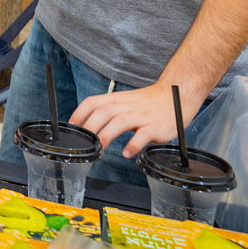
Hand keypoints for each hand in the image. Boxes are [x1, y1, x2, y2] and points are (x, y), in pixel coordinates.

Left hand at [69, 81, 204, 159]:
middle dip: (90, 126)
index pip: (93, 102)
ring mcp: (142, 115)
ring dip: (107, 135)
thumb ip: (108, 111)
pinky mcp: (156, 126)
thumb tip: (87, 125)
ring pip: (121, 121)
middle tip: (83, 143)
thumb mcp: (125, 102)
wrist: (176, 95)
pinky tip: (127, 153)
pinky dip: (134, 144)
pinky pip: (144, 134)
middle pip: (104, 112)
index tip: (71, 127)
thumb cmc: (147, 103)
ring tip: (100, 149)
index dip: (79, 113)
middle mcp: (127, 105)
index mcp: (117, 99)